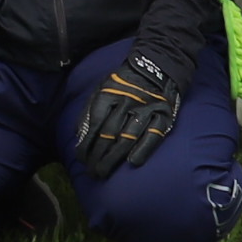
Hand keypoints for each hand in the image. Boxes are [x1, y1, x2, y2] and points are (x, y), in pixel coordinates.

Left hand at [71, 49, 183, 180]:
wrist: (154, 69)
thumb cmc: (122, 84)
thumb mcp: (102, 89)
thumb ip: (90, 110)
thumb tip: (78, 136)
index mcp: (108, 94)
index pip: (94, 124)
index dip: (86, 144)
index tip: (81, 159)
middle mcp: (126, 102)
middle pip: (109, 134)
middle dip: (98, 155)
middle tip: (92, 172)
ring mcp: (145, 109)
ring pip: (127, 137)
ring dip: (114, 157)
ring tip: (104, 172)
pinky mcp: (162, 116)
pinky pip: (153, 136)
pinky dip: (143, 149)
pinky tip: (132, 162)